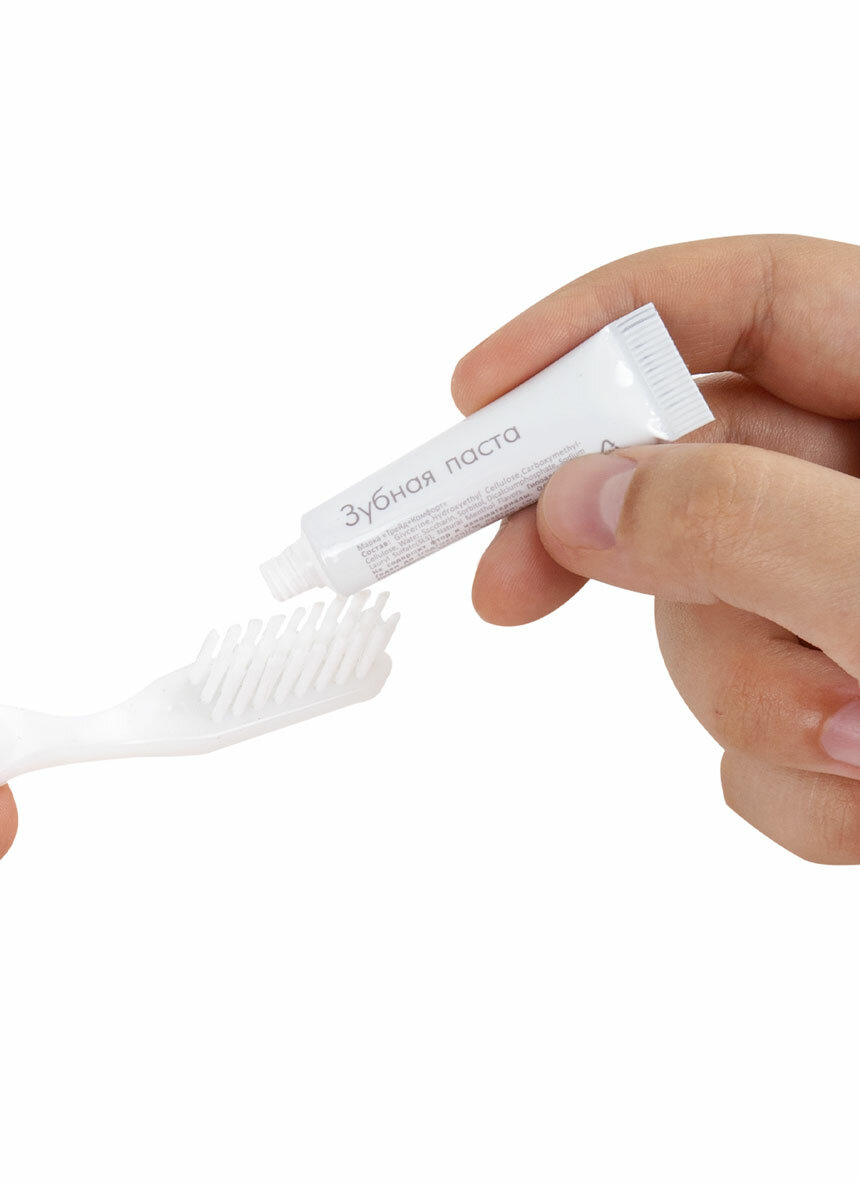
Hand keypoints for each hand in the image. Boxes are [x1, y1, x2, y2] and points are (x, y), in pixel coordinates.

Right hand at [454, 234, 859, 861]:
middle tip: (507, 597)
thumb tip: (585, 499)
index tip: (478, 402)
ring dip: (752, 704)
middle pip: (694, 475)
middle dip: (628, 560)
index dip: (595, 330)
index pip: (744, 303)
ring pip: (713, 626)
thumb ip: (745, 521)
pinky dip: (794, 786)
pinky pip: (757, 734)